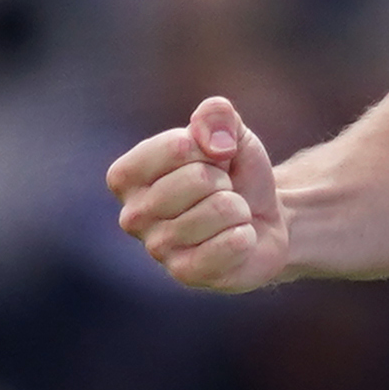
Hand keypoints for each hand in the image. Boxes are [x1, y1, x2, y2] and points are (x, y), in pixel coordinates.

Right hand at [106, 97, 287, 292]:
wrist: (262, 218)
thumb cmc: (233, 172)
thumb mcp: (230, 131)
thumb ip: (217, 115)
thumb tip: (212, 141)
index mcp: (127, 175)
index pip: (179, 146)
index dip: (210, 147)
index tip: (211, 160)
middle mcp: (132, 215)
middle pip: (198, 179)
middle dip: (224, 180)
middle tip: (222, 191)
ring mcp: (157, 248)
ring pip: (218, 209)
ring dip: (237, 208)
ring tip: (229, 215)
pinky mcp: (185, 274)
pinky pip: (230, 244)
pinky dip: (245, 236)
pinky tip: (236, 239)